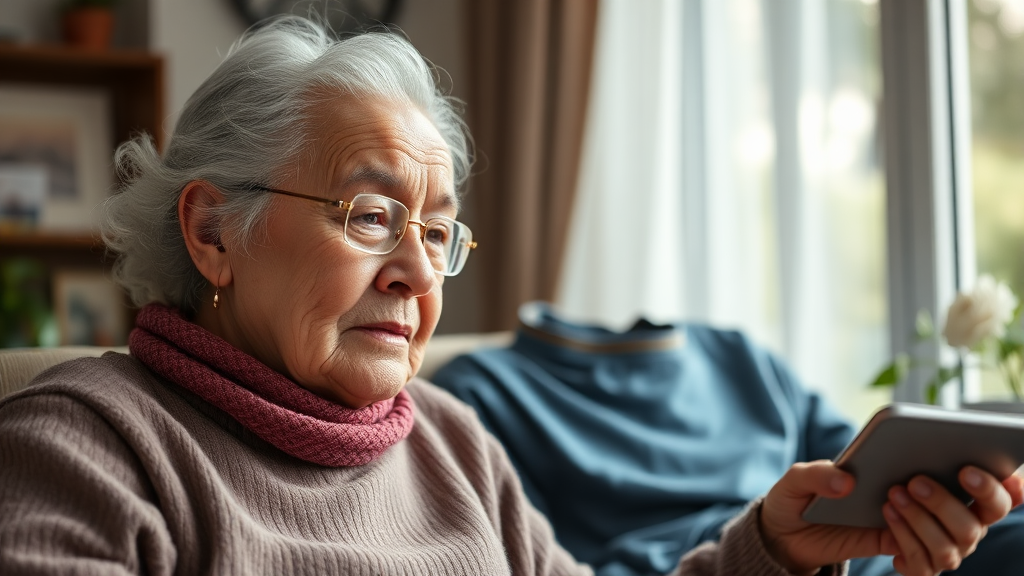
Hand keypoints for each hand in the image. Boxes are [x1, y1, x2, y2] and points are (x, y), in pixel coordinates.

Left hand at [758, 461, 1023, 575]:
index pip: (988, 481)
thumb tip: (848, 481)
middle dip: (960, 499)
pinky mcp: (907, 556)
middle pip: (984, 515)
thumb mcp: (798, 479)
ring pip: (958, 542)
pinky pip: (928, 565)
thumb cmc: (804, 495)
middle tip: (915, 480)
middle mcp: (939, 506)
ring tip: (890, 498)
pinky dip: (912, 549)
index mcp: (930, 472)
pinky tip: (888, 538)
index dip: (1007, 481)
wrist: (789, 532)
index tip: (997, 468)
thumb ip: (816, 474)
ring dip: (927, 520)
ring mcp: (926, 535)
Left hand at [881, 466, 1022, 575]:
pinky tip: (889, 513)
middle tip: (916, 481)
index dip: (1000, 490)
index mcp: (978, 507)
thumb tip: (943, 440)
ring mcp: (948, 553)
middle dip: (942, 503)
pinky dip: (902, 535)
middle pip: (971, 527)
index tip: (971, 471)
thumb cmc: (902, 483)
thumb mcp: (916, 466)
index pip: (1003, 501)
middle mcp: (968, 533)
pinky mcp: (923, 568)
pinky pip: (919, 560)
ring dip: (917, 518)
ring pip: (944, 546)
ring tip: (895, 494)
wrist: (870, 518)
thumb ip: (935, 457)